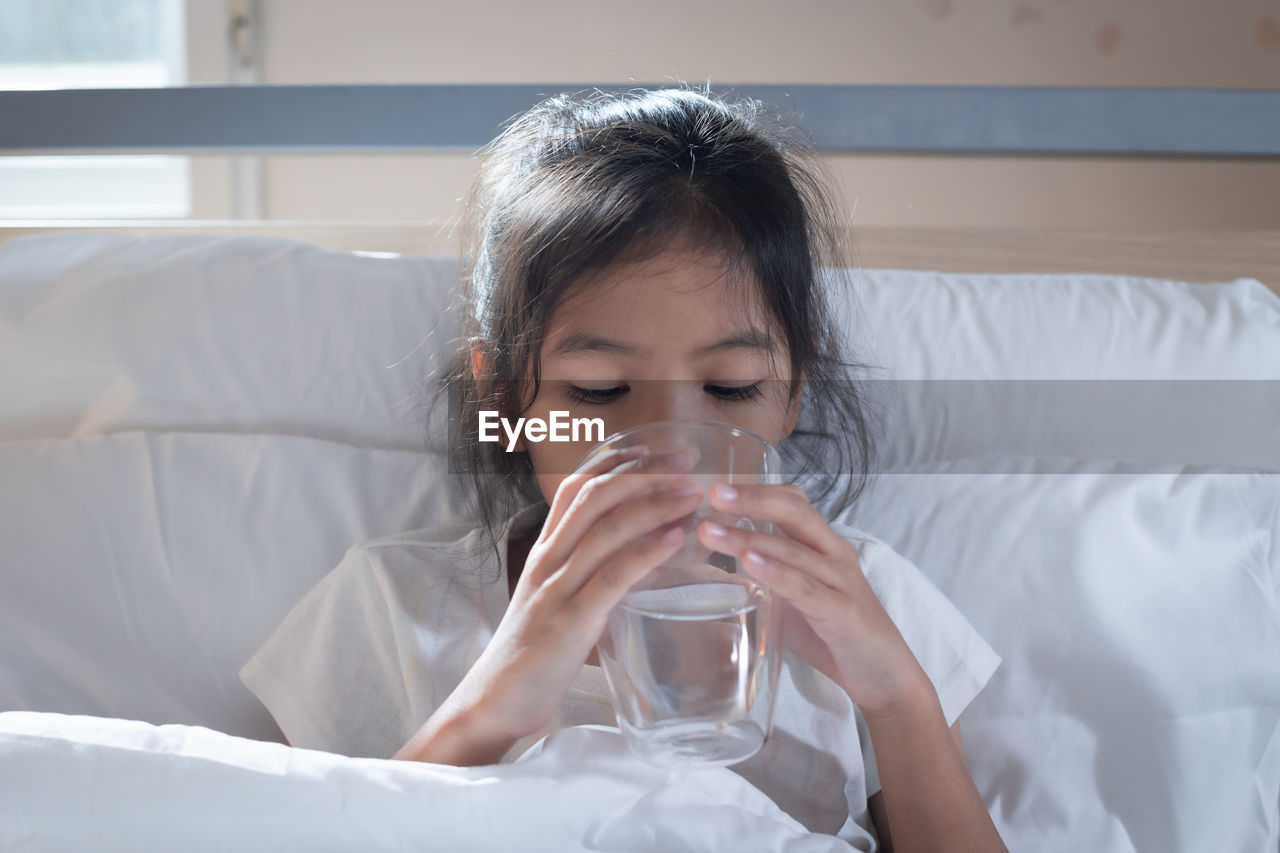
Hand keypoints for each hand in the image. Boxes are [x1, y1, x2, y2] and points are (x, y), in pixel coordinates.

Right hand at [447, 445, 700, 744]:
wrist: (494, 700)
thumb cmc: (531, 654)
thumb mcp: (554, 600)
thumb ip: (585, 575)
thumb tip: (632, 558)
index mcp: (544, 553)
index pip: (575, 489)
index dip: (614, 463)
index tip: (653, 449)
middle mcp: (548, 560)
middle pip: (595, 498)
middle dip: (644, 474)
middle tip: (686, 464)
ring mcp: (557, 589)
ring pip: (606, 530)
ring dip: (654, 506)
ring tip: (692, 495)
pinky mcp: (570, 622)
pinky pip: (612, 577)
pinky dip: (647, 552)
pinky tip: (676, 539)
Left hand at [696, 482, 928, 717]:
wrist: (885, 676)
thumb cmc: (834, 636)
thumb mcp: (792, 601)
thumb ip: (761, 583)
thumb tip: (713, 574)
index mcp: (823, 546)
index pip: (793, 503)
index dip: (756, 491)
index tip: (717, 488)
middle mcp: (834, 555)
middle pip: (794, 513)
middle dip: (752, 500)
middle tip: (714, 494)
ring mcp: (841, 581)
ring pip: (792, 549)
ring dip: (748, 538)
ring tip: (711, 532)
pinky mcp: (842, 612)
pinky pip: (805, 587)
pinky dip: (776, 573)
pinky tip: (749, 563)